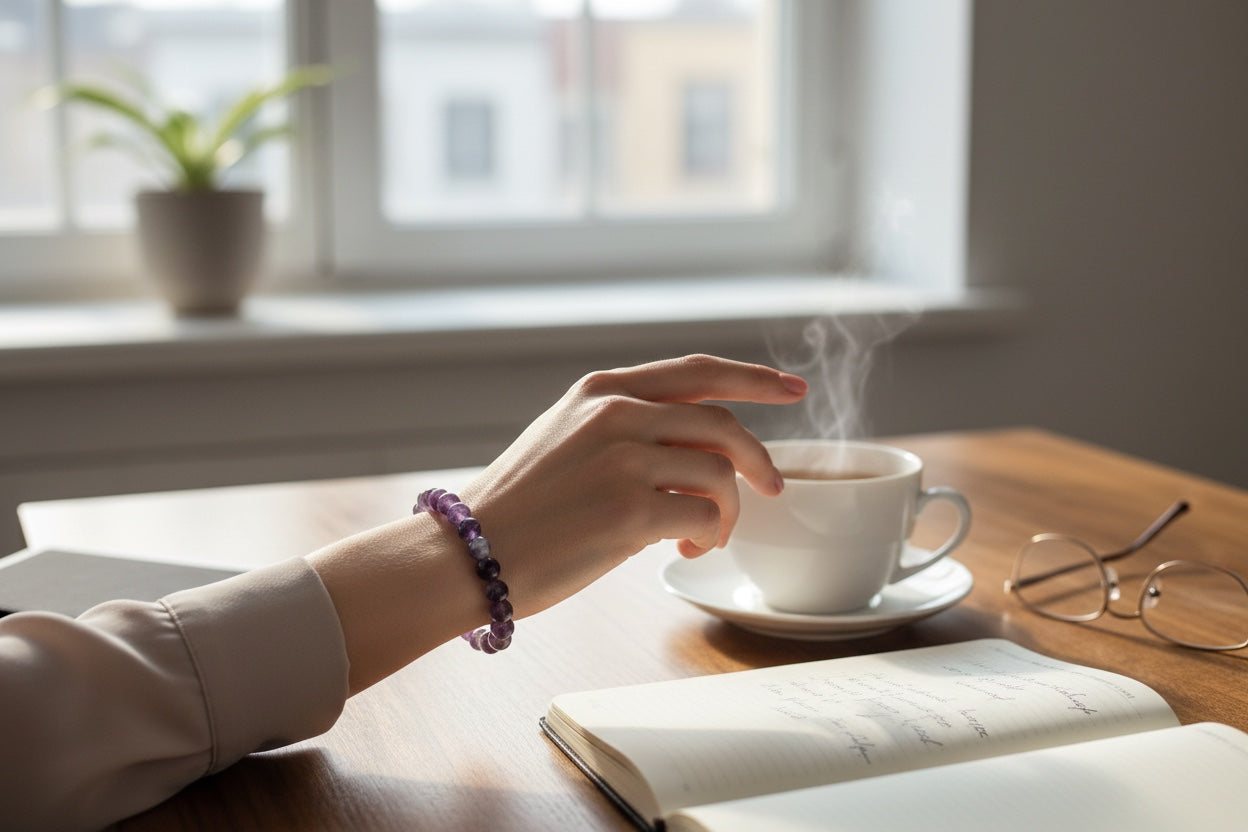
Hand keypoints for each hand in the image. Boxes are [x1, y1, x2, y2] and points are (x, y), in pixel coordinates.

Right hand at [460, 354, 806, 617]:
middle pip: (723, 422)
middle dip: (759, 459)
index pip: (698, 372)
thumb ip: (627, 427)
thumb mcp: (566, 438)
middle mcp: (616, 414)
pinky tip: (682, 548)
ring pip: (721, 473)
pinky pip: (705, 516)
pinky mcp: (629, 509)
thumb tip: (703, 446)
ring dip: (728, 511)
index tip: (794, 389)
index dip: (755, 379)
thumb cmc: (520, 508)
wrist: (467, 554)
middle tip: (774, 489)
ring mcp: (624, 459)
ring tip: (704, 536)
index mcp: (603, 391)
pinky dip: (709, 536)